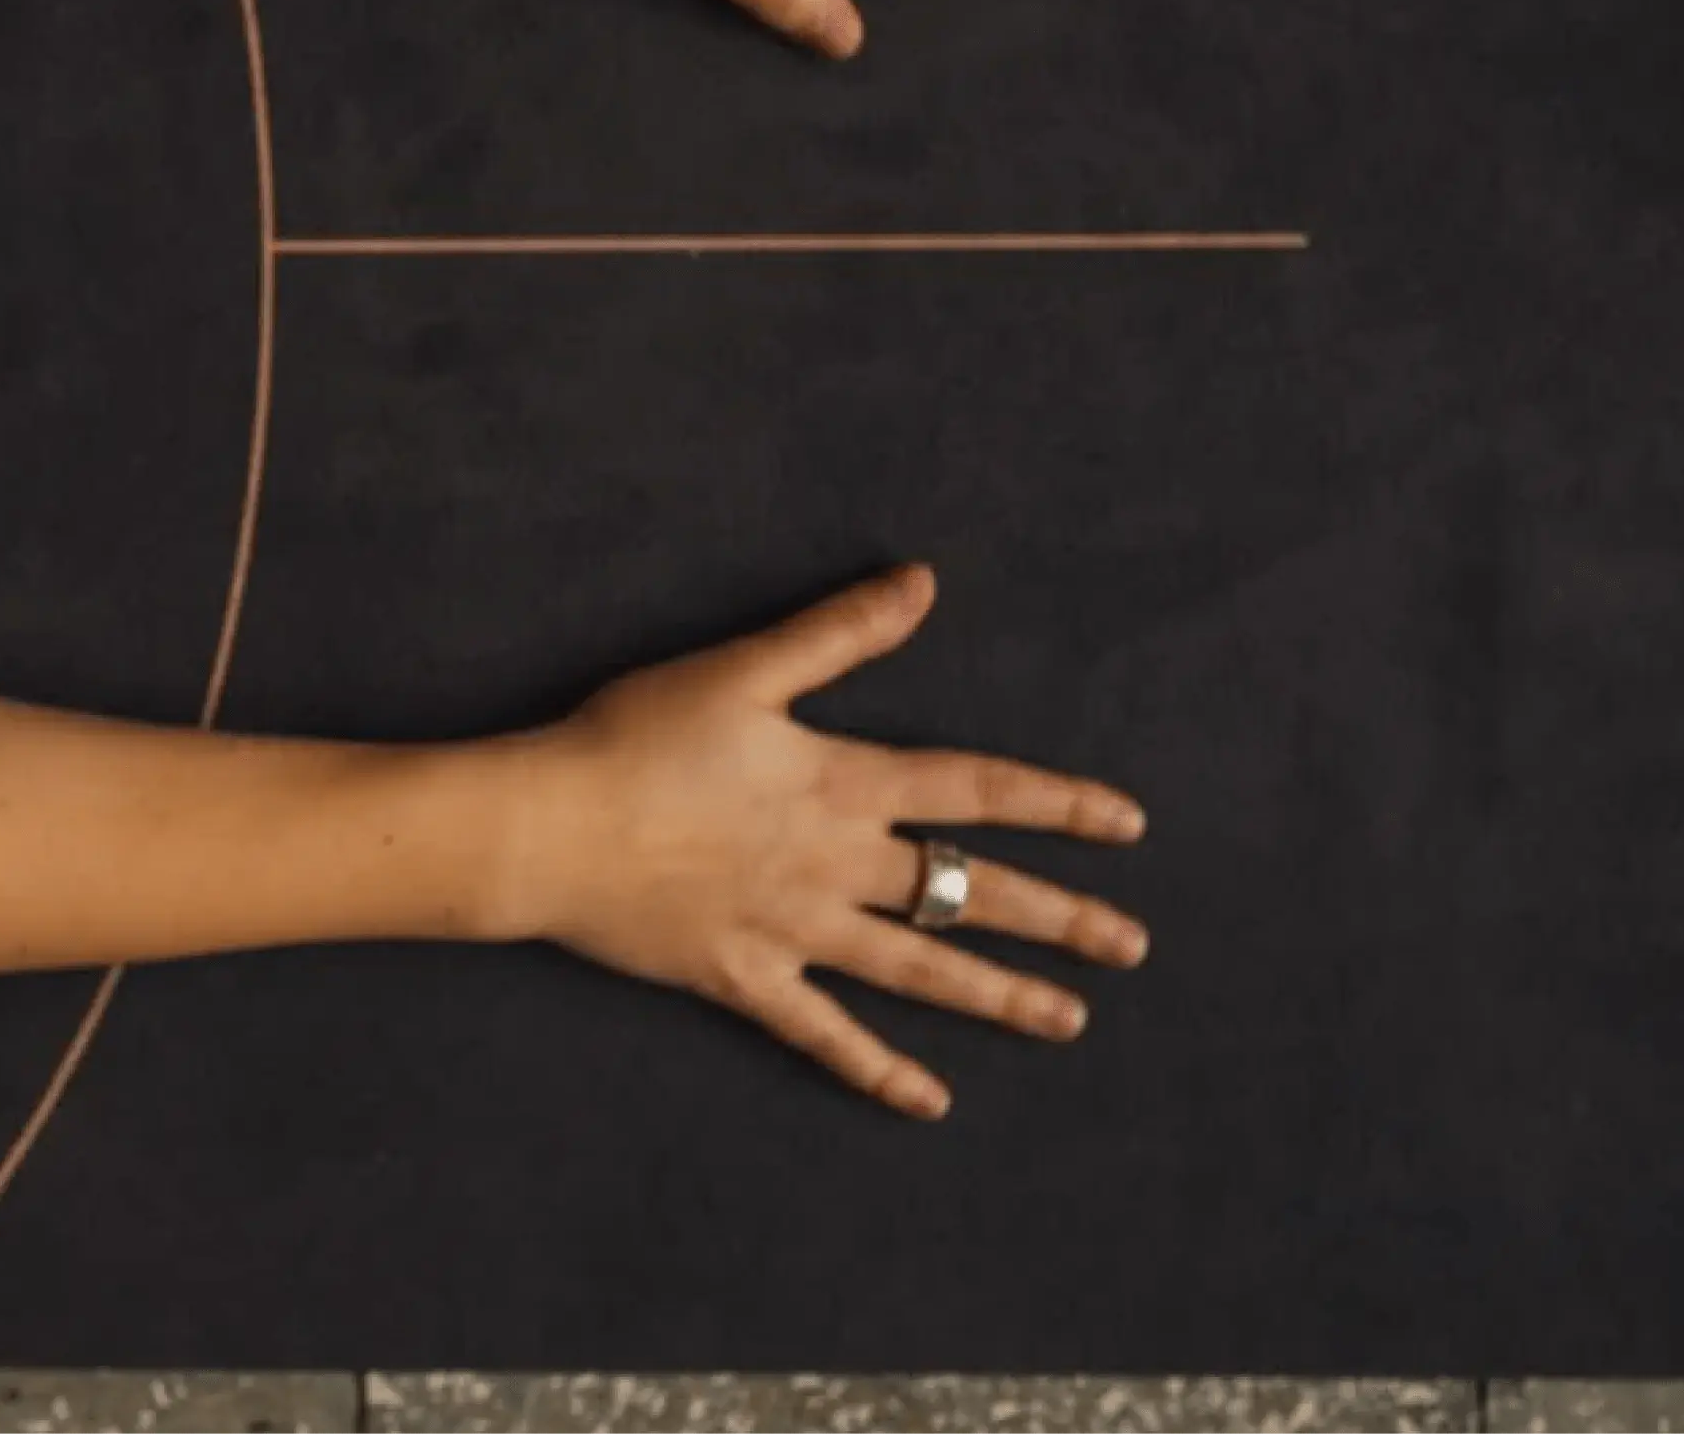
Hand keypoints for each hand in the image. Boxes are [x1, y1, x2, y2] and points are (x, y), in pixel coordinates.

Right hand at [475, 561, 1150, 1119]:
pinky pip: (825, 1034)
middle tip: (1132, 945)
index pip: (974, 790)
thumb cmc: (636, 736)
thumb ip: (838, 631)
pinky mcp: (745, 978)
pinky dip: (877, 1070)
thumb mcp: (743, 668)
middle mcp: (836, 864)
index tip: (1128, 824)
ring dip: (998, 996)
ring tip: (1068, 1021)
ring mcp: (795, 930)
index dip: (1055, 803)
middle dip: (1057, 917)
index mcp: (842, 784)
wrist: (551, 826)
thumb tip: (924, 582)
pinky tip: (930, 1102)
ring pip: (919, 970)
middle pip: (967, 892)